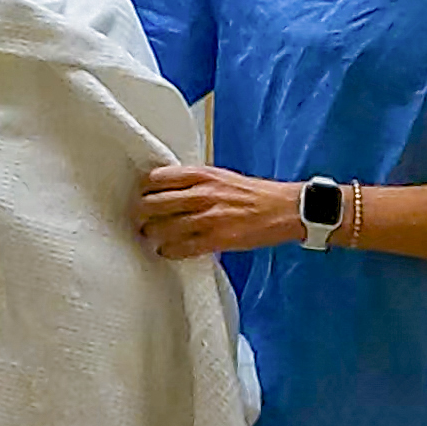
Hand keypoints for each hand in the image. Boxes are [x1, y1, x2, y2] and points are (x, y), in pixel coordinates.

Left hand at [134, 165, 306, 259]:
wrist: (284, 209)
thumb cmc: (253, 194)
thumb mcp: (221, 176)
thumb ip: (194, 181)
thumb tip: (167, 189)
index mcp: (202, 174)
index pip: (157, 178)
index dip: (145, 190)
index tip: (144, 197)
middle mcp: (201, 194)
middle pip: (152, 203)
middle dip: (142, 214)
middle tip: (142, 220)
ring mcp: (208, 217)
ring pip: (161, 228)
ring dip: (152, 235)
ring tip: (152, 237)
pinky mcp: (216, 239)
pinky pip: (180, 248)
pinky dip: (168, 251)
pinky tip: (167, 250)